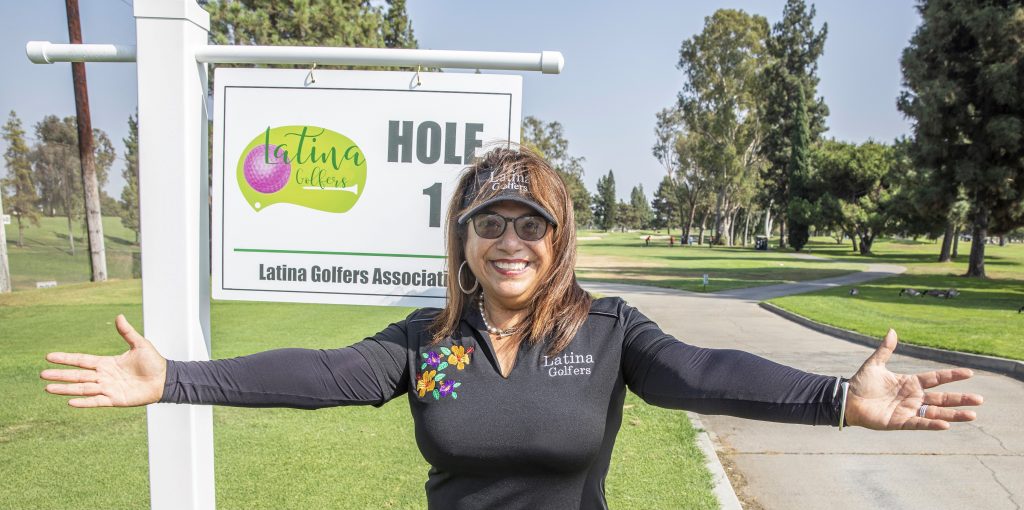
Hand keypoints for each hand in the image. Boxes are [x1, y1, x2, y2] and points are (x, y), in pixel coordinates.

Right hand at [41, 315, 166, 407]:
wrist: (165, 380)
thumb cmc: (153, 362)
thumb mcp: (140, 344)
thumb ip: (127, 332)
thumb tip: (119, 316)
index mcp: (106, 363)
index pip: (81, 361)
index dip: (66, 359)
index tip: (49, 357)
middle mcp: (104, 376)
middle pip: (77, 375)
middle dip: (60, 375)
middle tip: (42, 375)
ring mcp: (108, 388)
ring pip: (82, 389)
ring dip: (65, 389)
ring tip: (48, 388)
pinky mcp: (114, 400)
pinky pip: (96, 401)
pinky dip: (83, 402)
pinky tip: (70, 402)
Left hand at [845, 329, 983, 429]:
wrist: (847, 400)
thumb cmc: (861, 383)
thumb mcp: (874, 364)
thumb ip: (885, 349)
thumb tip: (892, 330)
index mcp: (910, 383)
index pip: (936, 378)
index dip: (951, 375)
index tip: (969, 373)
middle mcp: (913, 397)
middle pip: (942, 398)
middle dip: (960, 398)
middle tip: (980, 399)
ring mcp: (908, 410)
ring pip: (936, 412)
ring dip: (953, 414)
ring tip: (972, 415)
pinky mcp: (900, 422)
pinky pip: (919, 423)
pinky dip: (932, 424)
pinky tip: (946, 424)